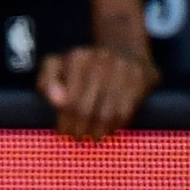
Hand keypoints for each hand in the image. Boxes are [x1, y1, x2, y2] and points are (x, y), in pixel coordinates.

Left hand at [37, 45, 159, 140]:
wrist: (125, 52)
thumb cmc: (82, 68)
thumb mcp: (57, 68)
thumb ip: (47, 82)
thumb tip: (56, 101)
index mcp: (78, 57)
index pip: (68, 101)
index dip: (64, 121)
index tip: (63, 131)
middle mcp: (102, 58)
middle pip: (85, 108)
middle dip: (78, 129)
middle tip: (77, 137)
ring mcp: (124, 67)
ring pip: (106, 114)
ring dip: (97, 132)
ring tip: (92, 137)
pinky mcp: (142, 78)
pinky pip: (125, 112)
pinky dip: (115, 126)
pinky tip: (108, 129)